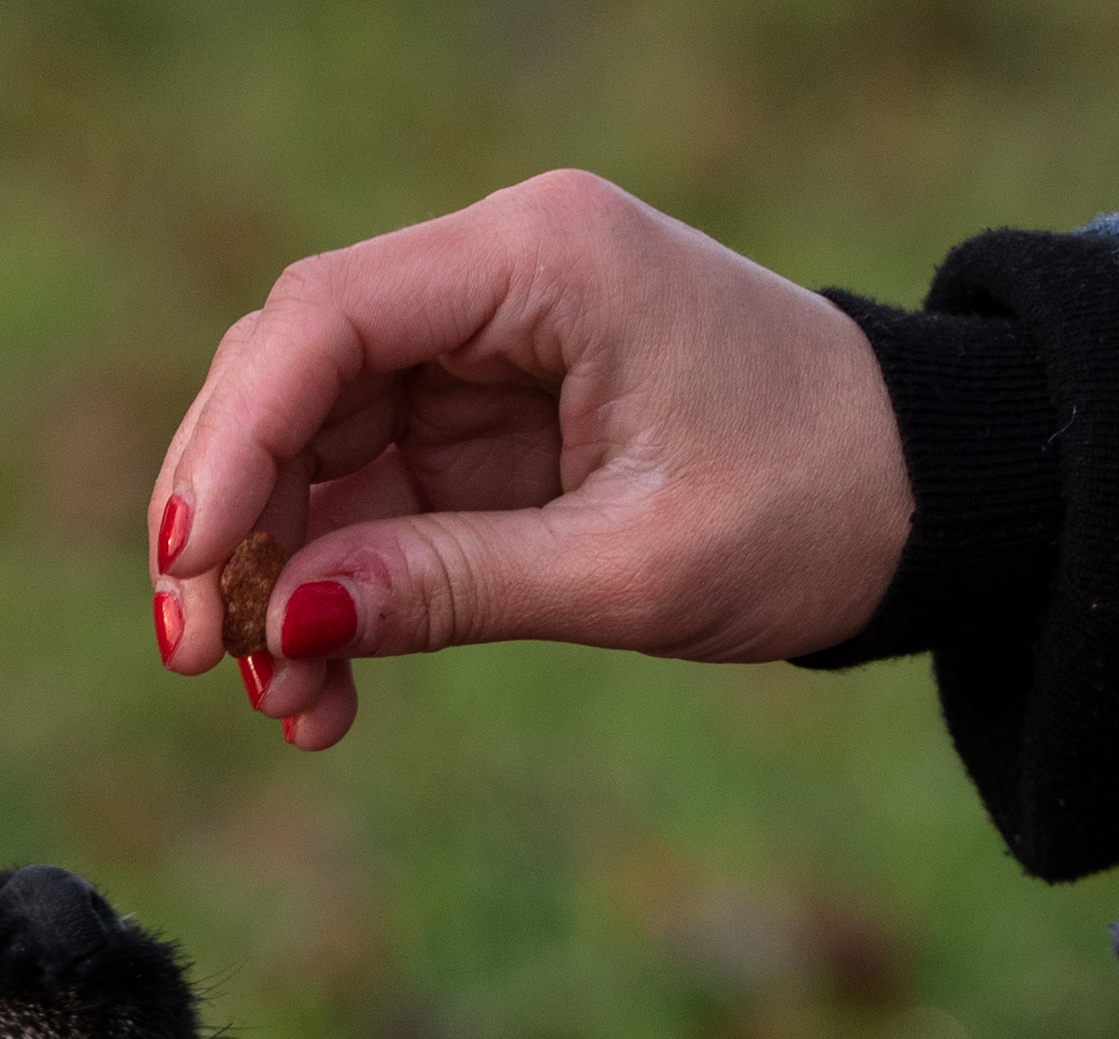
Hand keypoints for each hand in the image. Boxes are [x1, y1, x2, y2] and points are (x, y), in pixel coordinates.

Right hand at [146, 170, 912, 753]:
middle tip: (199, 656)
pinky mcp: (489, 416)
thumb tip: (285, 618)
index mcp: (544, 257)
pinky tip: (325, 685)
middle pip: (292, 372)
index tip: (192, 567)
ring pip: (314, 440)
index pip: (327, 321)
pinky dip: (337, 585)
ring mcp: (486, 344)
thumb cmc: (817, 504)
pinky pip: (370, 490)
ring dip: (278, 571)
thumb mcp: (633, 568)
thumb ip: (452, 586)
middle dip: (232, 517)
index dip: (235, 443)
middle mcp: (498, 274)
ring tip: (282, 702)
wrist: (927, 496)